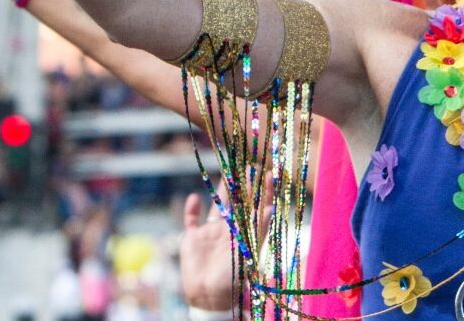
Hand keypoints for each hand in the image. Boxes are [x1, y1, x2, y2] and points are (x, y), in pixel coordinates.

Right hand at [180, 181, 272, 310]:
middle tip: (249, 164)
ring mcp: (211, 234)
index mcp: (244, 234)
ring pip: (216, 206)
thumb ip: (257, 230)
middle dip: (243, 185)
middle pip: (238, 203)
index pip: (257, 207)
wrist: (209, 299)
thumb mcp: (248, 253)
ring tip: (227, 172)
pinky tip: (194, 197)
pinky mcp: (193, 240)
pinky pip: (191, 220)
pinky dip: (191, 209)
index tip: (270, 173)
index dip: (263, 191)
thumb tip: (272, 209)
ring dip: (221, 191)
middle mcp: (229, 231)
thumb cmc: (233, 281)